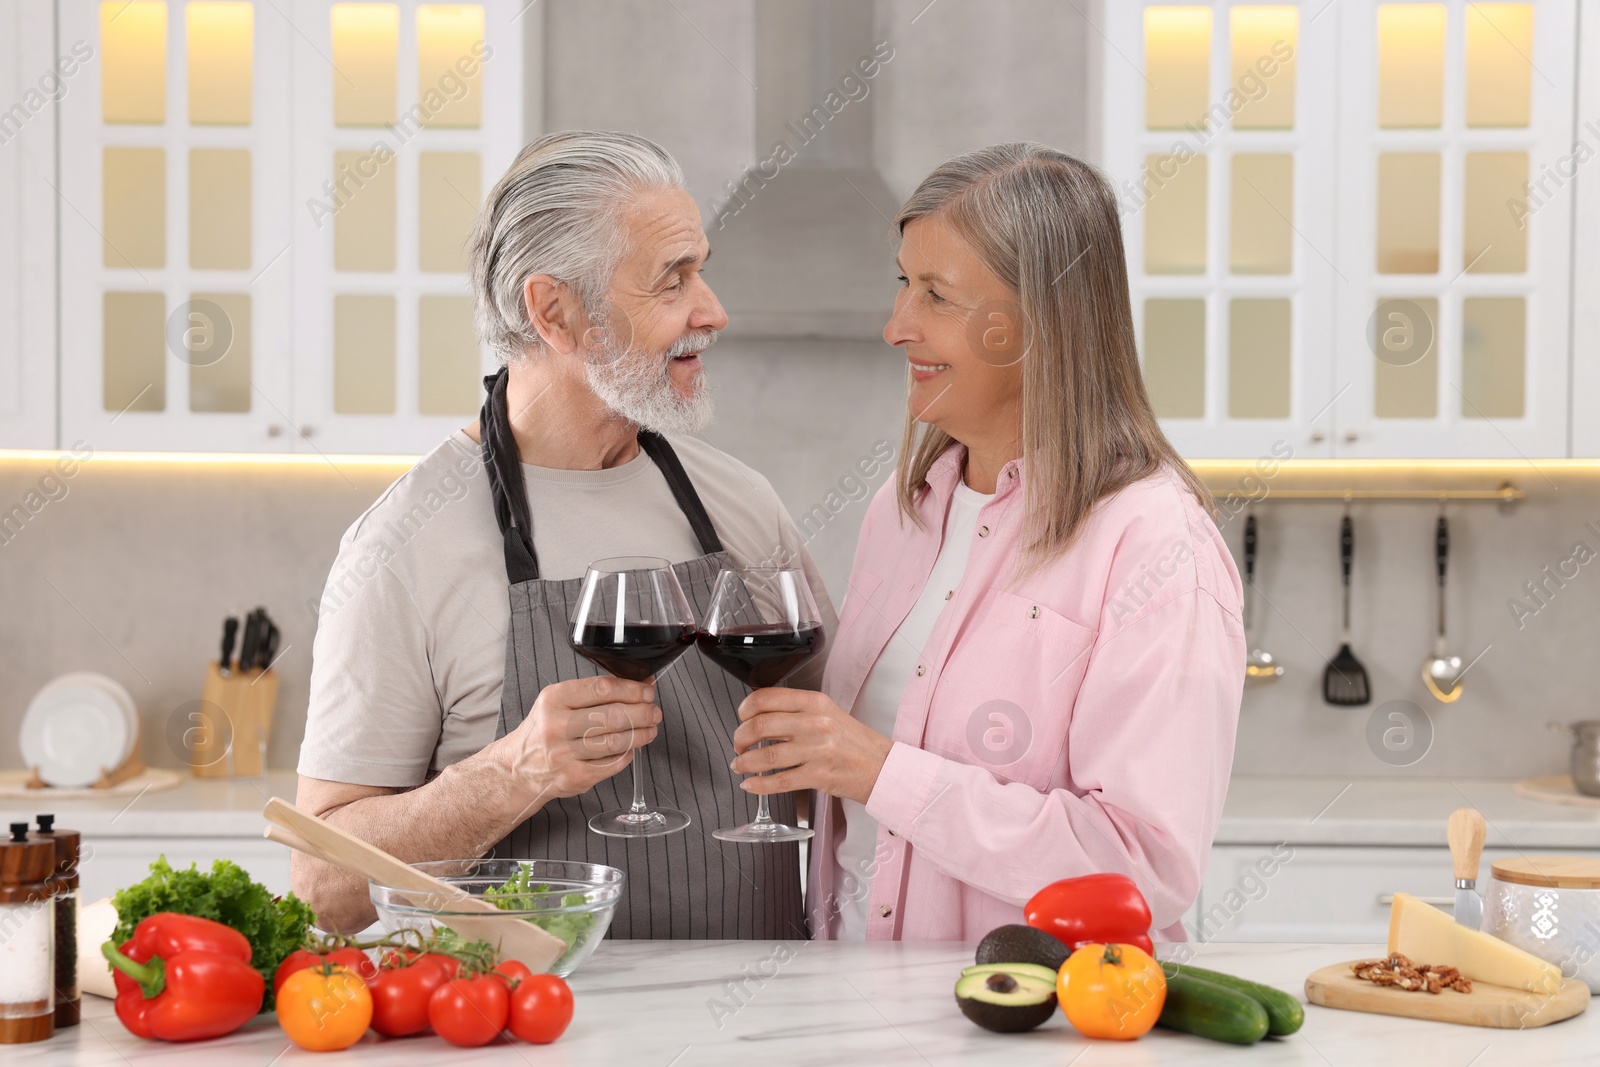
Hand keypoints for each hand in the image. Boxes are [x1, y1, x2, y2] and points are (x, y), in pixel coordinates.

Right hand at [492, 676, 660, 818]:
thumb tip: (640, 687)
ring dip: (640, 735)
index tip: (646, 692)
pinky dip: (627, 755)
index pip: (601, 689)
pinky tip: (631, 749)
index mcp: (554, 700)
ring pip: (615, 742)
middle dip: (642, 713)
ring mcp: (564, 754)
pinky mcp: (573, 777)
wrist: (517, 768)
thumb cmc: (544, 731)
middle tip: (654, 712)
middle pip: (612, 716)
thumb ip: (594, 694)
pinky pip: (611, 764)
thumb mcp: (558, 702)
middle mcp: (556, 726)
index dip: (631, 690)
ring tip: (650, 729)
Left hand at [729, 688, 892, 805]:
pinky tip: (750, 785)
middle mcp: (815, 723)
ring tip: (739, 765)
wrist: (883, 766)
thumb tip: (759, 716)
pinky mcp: (819, 776)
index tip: (741, 718)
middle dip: (740, 737)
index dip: (745, 709)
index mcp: (815, 702)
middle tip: (738, 744)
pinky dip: (759, 785)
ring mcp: (817, 750)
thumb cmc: (854, 741)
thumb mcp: (828, 713)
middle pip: (760, 725)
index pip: (767, 697)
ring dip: (745, 762)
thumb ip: (797, 711)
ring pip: (767, 755)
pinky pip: (780, 781)